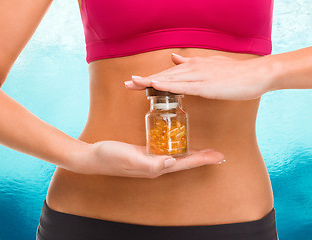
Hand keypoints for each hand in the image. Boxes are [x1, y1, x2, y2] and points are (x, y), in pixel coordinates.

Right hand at [70, 140, 224, 177]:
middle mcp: (156, 165)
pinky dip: (177, 145)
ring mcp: (151, 159)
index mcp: (156, 167)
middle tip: (218, 153)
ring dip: (192, 153)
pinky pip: (166, 148)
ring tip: (205, 150)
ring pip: (177, 155)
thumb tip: (172, 162)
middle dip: (202, 157)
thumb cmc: (110, 157)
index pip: (184, 163)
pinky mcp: (145, 152)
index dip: (202, 160)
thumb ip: (151, 164)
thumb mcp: (130, 158)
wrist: (93, 156)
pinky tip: (180, 140)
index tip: (218, 156)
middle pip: (185, 161)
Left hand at [125, 53, 274, 100]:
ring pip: (170, 80)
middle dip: (144, 81)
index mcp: (193, 67)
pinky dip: (168, 86)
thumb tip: (174, 58)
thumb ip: (190, 64)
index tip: (135, 82)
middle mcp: (193, 69)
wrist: (256, 74)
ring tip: (133, 84)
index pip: (167, 73)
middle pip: (164, 75)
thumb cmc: (235, 74)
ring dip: (150, 81)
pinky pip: (183, 86)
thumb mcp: (210, 66)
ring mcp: (199, 77)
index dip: (150, 78)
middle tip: (126, 84)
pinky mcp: (206, 86)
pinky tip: (155, 85)